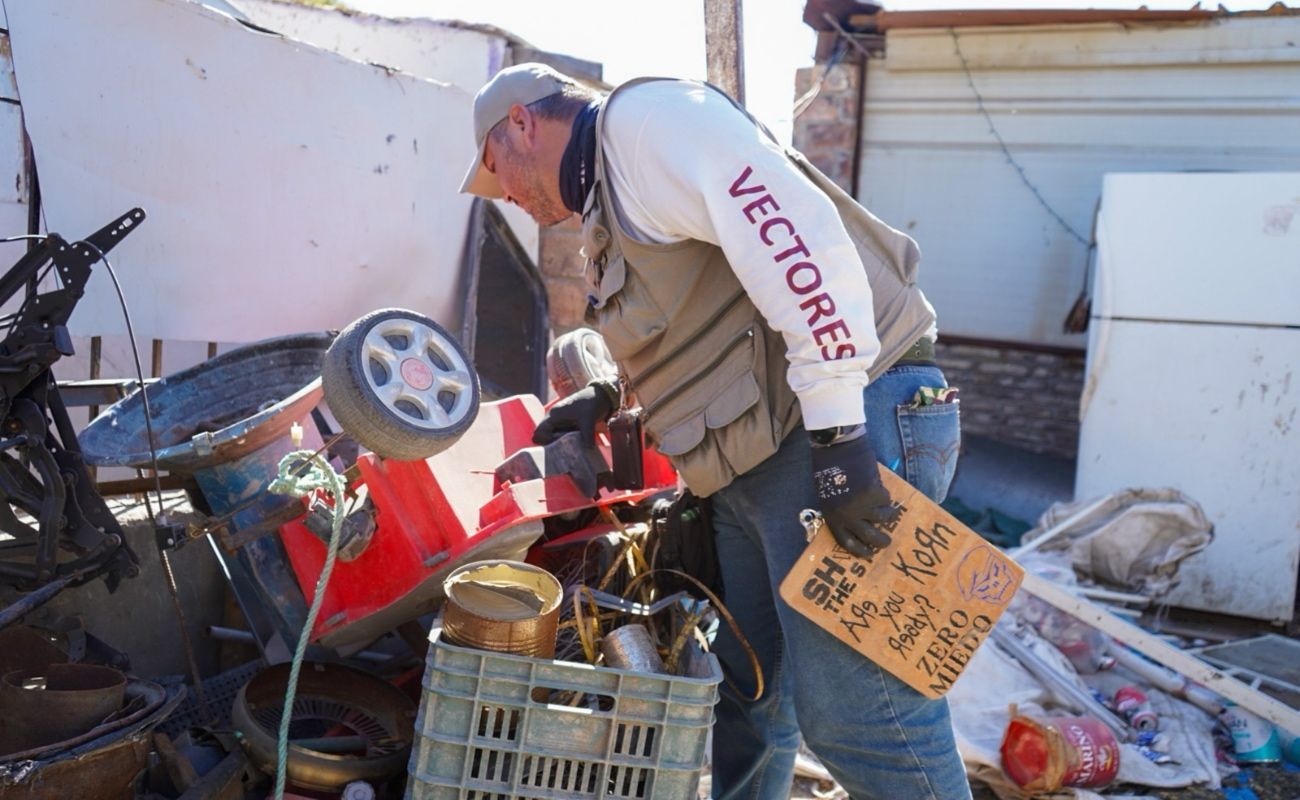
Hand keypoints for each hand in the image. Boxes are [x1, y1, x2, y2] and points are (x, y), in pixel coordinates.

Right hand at [533, 382, 615, 445]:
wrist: (601, 395)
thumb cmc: (592, 402)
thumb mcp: (589, 418)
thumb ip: (587, 434)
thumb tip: (588, 449)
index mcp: (554, 415)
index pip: (539, 433)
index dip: (545, 442)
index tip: (559, 445)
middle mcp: (554, 419)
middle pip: (544, 438)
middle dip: (553, 446)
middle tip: (567, 449)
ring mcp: (560, 423)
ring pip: (553, 439)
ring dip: (560, 445)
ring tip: (573, 448)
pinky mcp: (568, 426)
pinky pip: (562, 438)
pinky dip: (567, 442)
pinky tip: (577, 445)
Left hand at [809, 426, 896, 557]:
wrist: (836, 448)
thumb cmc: (829, 469)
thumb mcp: (828, 495)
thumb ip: (840, 510)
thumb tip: (857, 523)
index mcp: (832, 517)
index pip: (847, 542)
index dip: (860, 550)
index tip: (869, 554)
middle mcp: (848, 516)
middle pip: (869, 536)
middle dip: (881, 542)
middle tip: (887, 542)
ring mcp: (862, 506)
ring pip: (883, 518)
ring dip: (889, 515)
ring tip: (891, 512)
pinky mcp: (874, 494)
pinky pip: (886, 499)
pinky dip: (884, 494)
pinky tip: (878, 485)